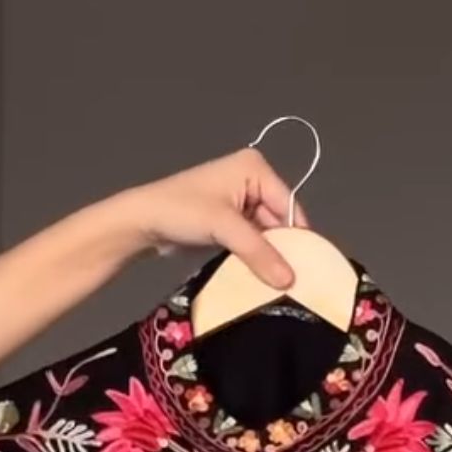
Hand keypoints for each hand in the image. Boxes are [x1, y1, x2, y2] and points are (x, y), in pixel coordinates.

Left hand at [125, 148, 309, 289]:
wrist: (143, 221)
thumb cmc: (182, 212)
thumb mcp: (224, 228)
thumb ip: (259, 252)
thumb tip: (290, 280)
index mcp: (255, 168)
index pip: (289, 205)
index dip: (298, 238)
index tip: (308, 270)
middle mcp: (252, 179)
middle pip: (279, 221)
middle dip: (283, 249)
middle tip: (292, 282)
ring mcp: (240, 201)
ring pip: (266, 235)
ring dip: (268, 257)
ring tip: (277, 284)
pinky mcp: (229, 221)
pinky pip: (252, 241)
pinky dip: (255, 258)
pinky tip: (259, 277)